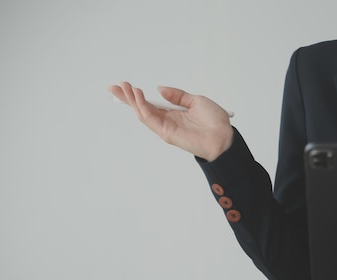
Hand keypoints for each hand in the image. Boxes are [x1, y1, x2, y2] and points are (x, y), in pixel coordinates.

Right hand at [107, 81, 233, 160]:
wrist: (224, 137)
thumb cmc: (215, 122)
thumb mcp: (196, 101)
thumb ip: (177, 95)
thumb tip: (159, 89)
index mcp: (173, 113)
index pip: (149, 103)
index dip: (135, 95)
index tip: (123, 85)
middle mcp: (167, 121)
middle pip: (141, 108)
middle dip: (126, 97)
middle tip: (113, 86)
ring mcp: (165, 127)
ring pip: (142, 113)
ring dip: (131, 100)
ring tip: (124, 87)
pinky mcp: (166, 133)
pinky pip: (150, 119)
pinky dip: (142, 106)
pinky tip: (138, 95)